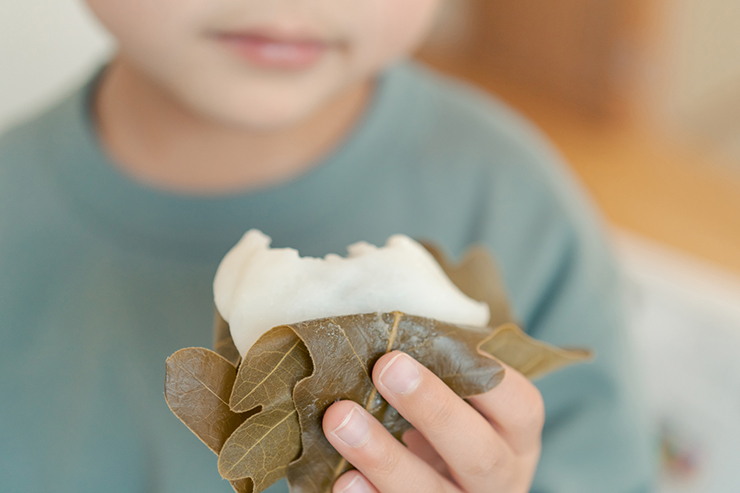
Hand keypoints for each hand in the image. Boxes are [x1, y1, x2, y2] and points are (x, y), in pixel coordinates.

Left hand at [322, 351, 543, 492]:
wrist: (447, 478)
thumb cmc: (448, 418)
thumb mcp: (462, 398)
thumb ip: (444, 369)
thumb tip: (391, 327)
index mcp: (517, 436)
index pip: (520, 407)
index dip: (485, 378)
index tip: (439, 341)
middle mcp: (502, 478)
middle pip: (479, 454)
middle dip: (431, 410)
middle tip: (385, 368)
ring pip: (431, 492)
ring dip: (383, 456)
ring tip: (340, 420)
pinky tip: (343, 477)